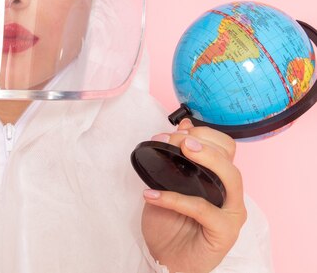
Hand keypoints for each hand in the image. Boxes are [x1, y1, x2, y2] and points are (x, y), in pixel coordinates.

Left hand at [141, 119, 246, 272]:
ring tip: (178, 148)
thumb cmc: (170, 223)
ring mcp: (232, 213)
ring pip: (231, 178)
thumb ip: (176, 158)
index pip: (224, 147)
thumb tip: (184, 126)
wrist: (166, 258)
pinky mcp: (224, 231)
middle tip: (173, 139)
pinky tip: (152, 194)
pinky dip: (175, 198)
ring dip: (205, 158)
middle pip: (229, 158)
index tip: (173, 131)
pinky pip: (203, 208)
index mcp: (220, 180)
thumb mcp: (167, 182)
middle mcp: (231, 194)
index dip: (201, 134)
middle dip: (200, 141)